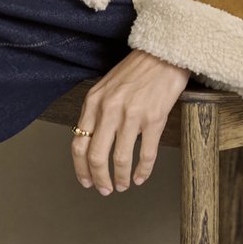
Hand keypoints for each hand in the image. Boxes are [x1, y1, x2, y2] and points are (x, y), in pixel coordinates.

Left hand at [70, 49, 189, 194]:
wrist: (163, 53)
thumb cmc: (136, 69)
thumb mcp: (107, 87)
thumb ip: (97, 111)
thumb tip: (92, 143)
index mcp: (94, 101)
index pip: (79, 143)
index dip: (81, 168)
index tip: (86, 181)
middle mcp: (110, 109)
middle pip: (96, 157)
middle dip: (99, 179)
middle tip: (105, 189)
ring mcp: (132, 115)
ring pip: (120, 159)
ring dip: (121, 178)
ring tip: (123, 185)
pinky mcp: (154, 119)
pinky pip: (146, 154)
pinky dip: (143, 171)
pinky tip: (141, 177)